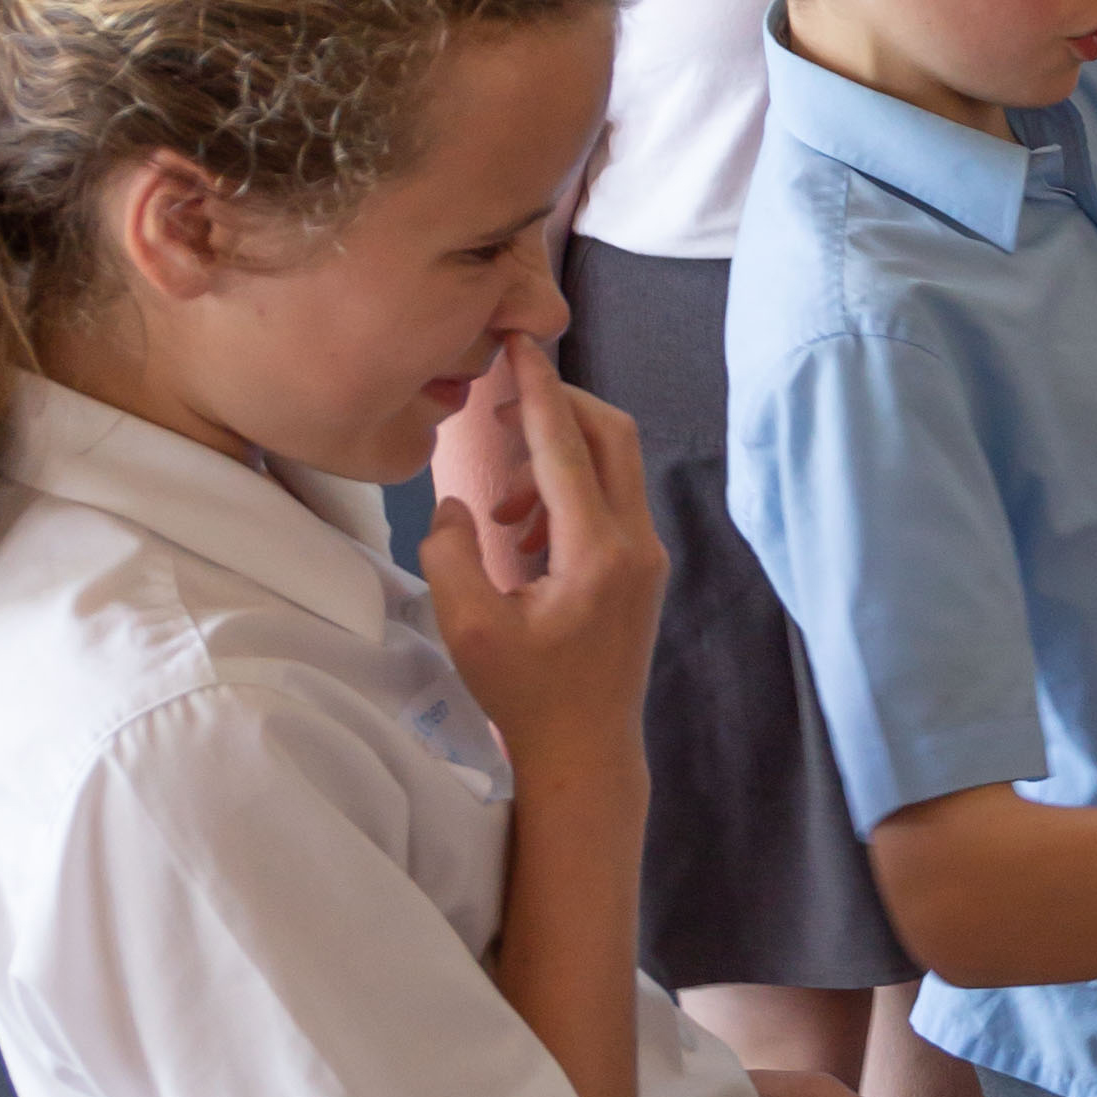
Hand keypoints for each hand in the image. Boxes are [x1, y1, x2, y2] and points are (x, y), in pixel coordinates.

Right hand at [423, 335, 664, 794]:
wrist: (586, 752)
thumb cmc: (527, 696)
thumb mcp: (469, 628)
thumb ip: (450, 553)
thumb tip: (456, 503)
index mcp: (597, 550)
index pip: (567, 445)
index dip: (538, 391)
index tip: (519, 344)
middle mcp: (635, 543)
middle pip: (610, 435)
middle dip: (556, 408)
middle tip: (501, 410)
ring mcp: (646, 556)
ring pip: (612, 467)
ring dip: (555, 460)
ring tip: (500, 509)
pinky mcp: (641, 570)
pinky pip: (610, 501)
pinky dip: (566, 494)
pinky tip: (521, 537)